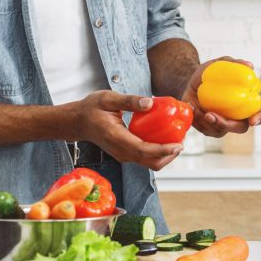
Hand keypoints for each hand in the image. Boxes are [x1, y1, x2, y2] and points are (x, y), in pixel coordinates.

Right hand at [66, 90, 182, 170]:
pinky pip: (144, 157)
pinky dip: (157, 152)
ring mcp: (122, 154)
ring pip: (148, 162)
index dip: (163, 150)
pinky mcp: (125, 153)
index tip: (178, 145)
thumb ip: (129, 100)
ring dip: (165, 155)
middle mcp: (120, 151)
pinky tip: (164, 138)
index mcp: (116, 138)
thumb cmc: (92, 108)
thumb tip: (150, 102)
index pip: (143, 150)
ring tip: (177, 139)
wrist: (78, 121)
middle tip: (182, 141)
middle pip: (150, 162)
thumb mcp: (108, 98)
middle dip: (169, 155)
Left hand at [181, 56, 260, 137]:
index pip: (260, 111)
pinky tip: (192, 107)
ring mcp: (223, 124)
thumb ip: (234, 62)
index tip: (253, 120)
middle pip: (240, 127)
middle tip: (211, 115)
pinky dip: (197, 118)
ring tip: (196, 107)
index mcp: (246, 102)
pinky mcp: (209, 128)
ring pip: (219, 130)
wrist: (191, 80)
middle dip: (226, 124)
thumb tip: (249, 65)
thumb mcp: (218, 64)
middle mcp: (238, 116)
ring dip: (207, 121)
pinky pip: (205, 129)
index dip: (260, 117)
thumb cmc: (209, 74)